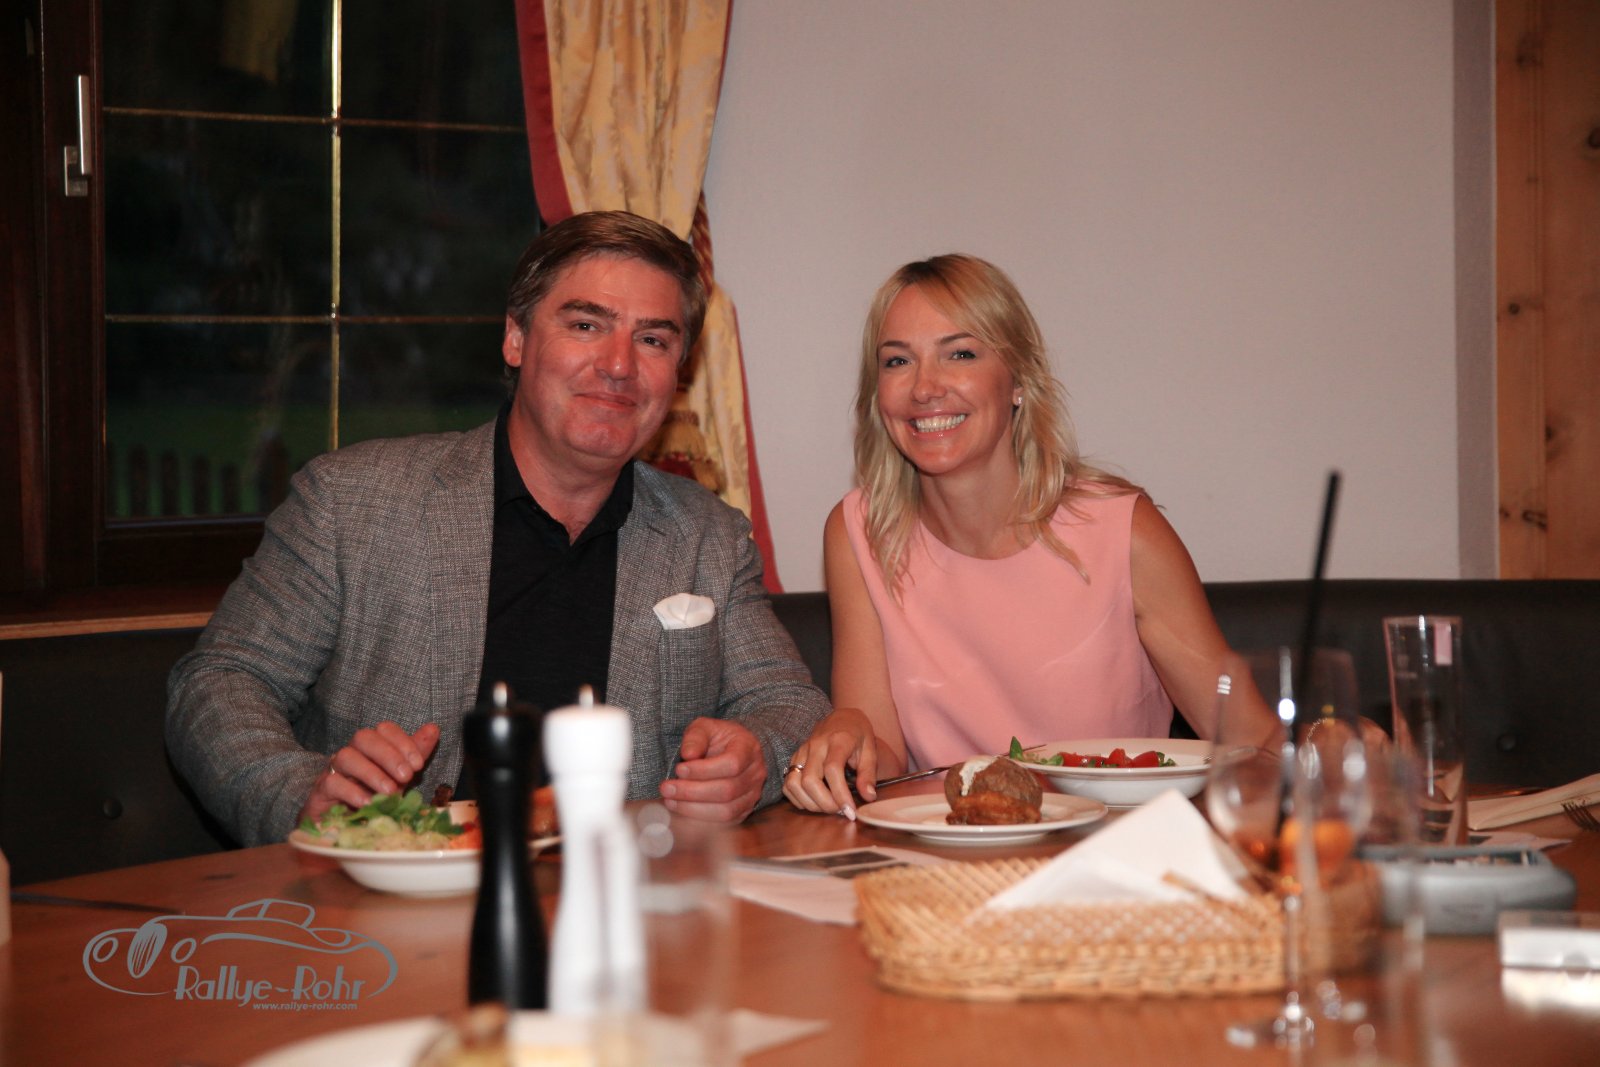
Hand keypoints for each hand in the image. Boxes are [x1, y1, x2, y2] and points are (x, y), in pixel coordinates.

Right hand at [297, 721, 440, 825]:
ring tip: (389, 792)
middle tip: (406, 777)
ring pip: (346, 756)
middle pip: (364, 737)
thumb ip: (416, 753)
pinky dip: (351, 791)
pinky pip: (332, 783)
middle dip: (389, 755)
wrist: (345, 825)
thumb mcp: (400, 776)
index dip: (403, 742)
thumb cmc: (375, 796)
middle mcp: (352, 752)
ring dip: (372, 773)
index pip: (385, 729)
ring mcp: (334, 770)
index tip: (419, 765)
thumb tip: (433, 728)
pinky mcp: (321, 791)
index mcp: (373, 746)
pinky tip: (367, 802)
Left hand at [658, 718, 765, 821]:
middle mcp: (755, 774)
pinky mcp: (743, 812)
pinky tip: (681, 809)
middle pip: (727, 790)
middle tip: (666, 788)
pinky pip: (723, 823)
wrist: (734, 751)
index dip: (704, 770)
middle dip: (692, 792)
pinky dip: (699, 819)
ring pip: (725, 811)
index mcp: (749, 749)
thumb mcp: (705, 727)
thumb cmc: (718, 739)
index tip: (679, 769)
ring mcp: (752, 795)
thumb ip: (695, 737)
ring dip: (693, 808)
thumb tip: (688, 755)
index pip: (732, 763)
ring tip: (670, 800)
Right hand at [782, 707, 881, 819]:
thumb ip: (868, 774)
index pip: (832, 769)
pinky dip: (798, 798)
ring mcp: (802, 751)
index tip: (850, 810)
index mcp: (838, 740)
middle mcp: (816, 745)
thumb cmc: (858, 734)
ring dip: (810, 803)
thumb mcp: (870, 750)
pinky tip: (814, 801)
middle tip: (840, 811)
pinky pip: (788, 783)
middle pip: (810, 780)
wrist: (842, 717)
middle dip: (825, 803)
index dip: (840, 794)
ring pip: (794, 783)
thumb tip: (868, 797)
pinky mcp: (794, 757)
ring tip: (828, 807)